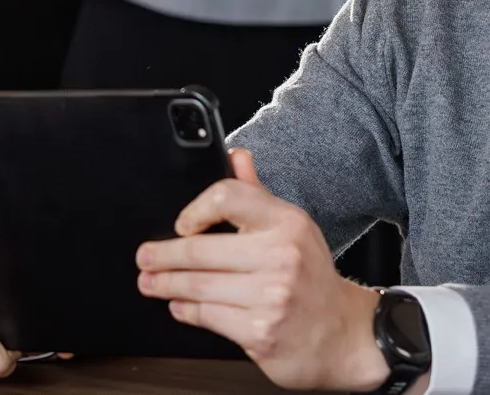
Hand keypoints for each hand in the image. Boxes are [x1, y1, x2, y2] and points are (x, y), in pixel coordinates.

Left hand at [136, 149, 390, 391]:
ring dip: (166, 284)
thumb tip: (235, 155)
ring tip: (150, 282)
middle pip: (200, 249)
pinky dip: (186, 310)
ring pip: (198, 285)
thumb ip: (257, 195)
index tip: (180, 224)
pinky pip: (208, 316)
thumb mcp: (292, 230)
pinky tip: (179, 306)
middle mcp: (281, 256)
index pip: (227, 196)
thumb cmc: (311, 278)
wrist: (344, 335)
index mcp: (286, 222)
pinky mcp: (261, 332)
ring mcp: (271, 297)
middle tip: (145, 258)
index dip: (195, 209)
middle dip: (163, 256)